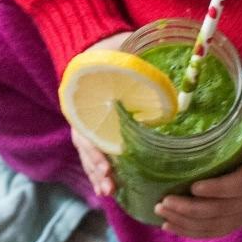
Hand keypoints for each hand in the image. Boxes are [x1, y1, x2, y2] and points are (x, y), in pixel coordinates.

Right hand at [70, 31, 131, 197]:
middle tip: (109, 187)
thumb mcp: (118, 51)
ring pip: (91, 154)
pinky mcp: (102, 130)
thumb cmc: (109, 51)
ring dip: (99, 174)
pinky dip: (104, 170)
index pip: (84, 130)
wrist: (96, 48)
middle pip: (86, 148)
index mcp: (82, 100)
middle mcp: (83, 115)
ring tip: (109, 192)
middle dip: (97, 170)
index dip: (93, 150)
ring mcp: (90, 124)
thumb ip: (132, 62)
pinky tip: (113, 187)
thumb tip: (159, 73)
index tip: (106, 165)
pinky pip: (100, 152)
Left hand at [154, 69, 241, 238]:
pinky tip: (169, 227)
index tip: (195, 186)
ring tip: (161, 211)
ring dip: (187, 222)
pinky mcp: (239, 219)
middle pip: (224, 210)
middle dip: (192, 209)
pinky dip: (192, 233)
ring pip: (217, 224)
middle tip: (164, 200)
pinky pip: (216, 231)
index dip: (220, 188)